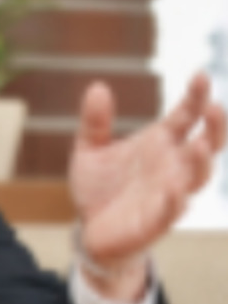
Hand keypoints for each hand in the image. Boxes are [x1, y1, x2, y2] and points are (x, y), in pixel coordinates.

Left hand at [68, 73, 226, 301]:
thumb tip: (96, 86)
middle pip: (203, 145)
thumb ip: (94, 121)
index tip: (200, 75)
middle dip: (213, 128)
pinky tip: (176, 192)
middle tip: (214, 107)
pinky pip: (170, 211)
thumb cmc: (99, 187)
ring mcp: (168, 193)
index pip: (185, 117)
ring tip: (199, 145)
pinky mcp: (155, 221)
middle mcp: (171, 166)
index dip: (195, 97)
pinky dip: (174, 202)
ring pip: (195, 177)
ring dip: (199, 162)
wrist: (89, 229)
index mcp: (159, 143)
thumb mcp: (89, 149)